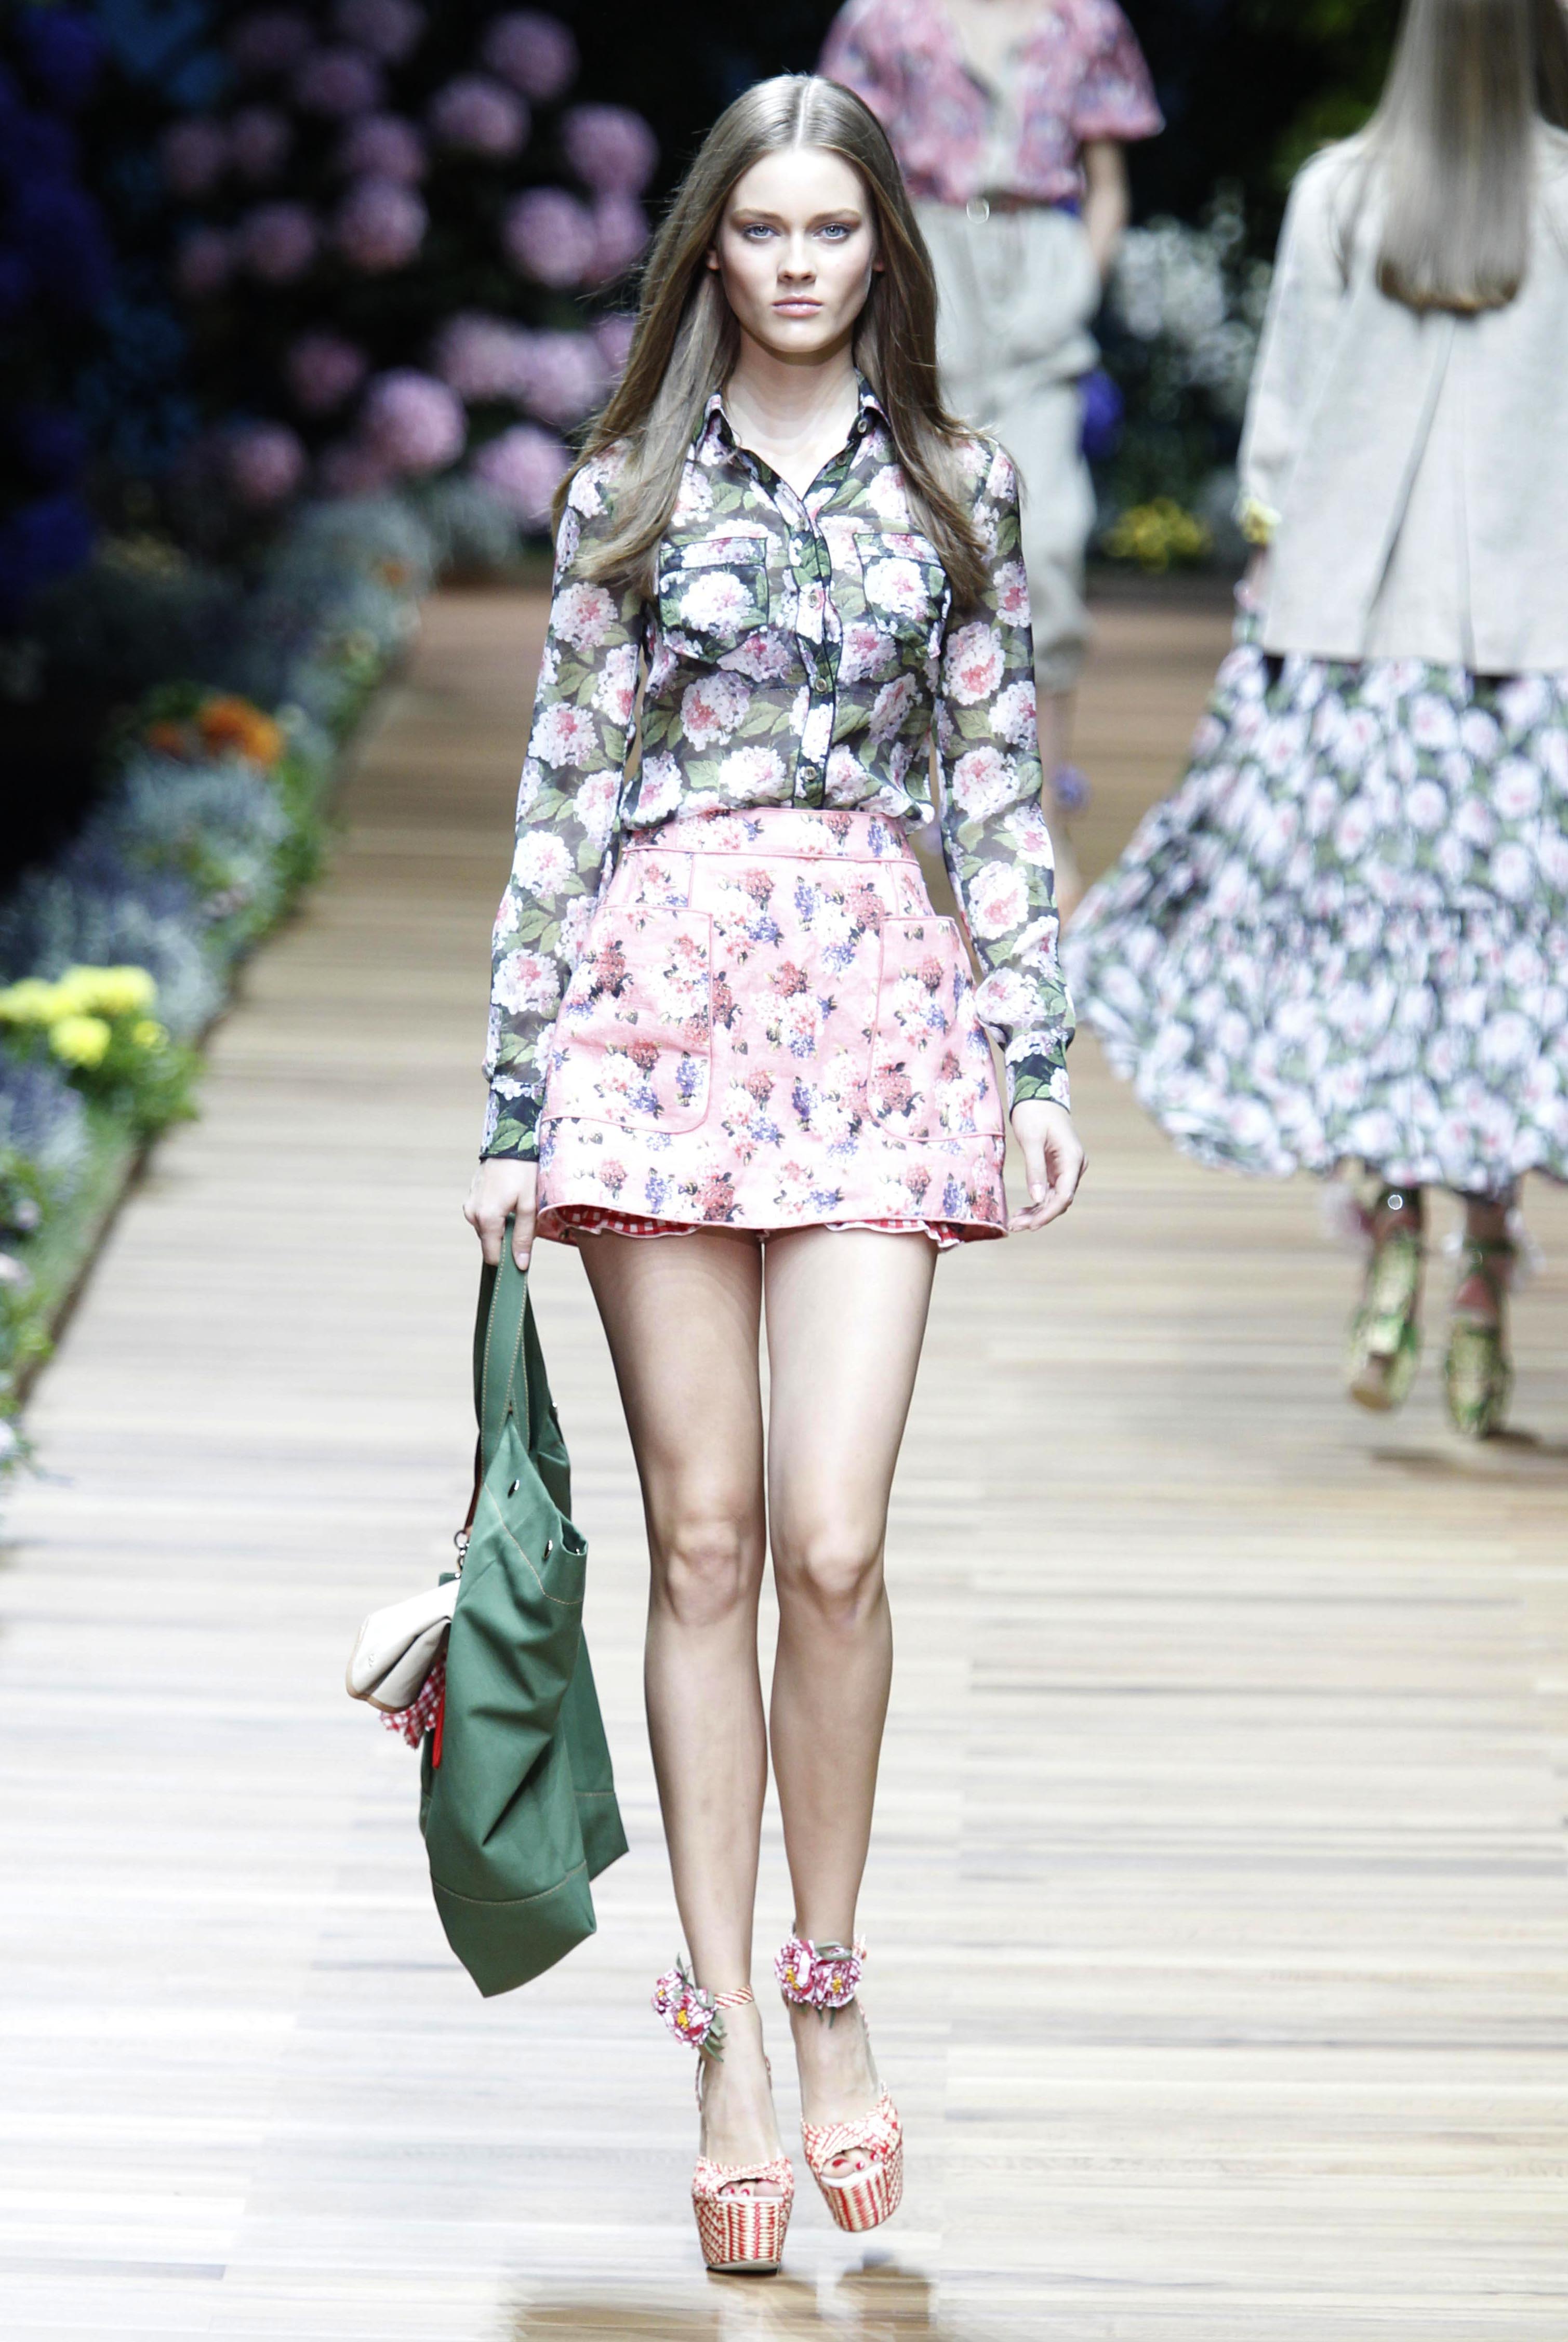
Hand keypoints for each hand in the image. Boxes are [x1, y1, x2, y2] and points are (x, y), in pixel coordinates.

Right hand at [463, 1155, 537, 1269]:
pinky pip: (484, 1217)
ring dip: (502, 1227)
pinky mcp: (470, 1198)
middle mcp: (472, 1215)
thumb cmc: (522, 1171)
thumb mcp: (529, 1206)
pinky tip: (507, 1201)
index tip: (522, 1257)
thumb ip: (523, 1237)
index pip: (492, 1256)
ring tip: (516, 1208)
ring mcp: (469, 1205)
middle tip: (523, 1222)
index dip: (507, 1261)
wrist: (510, 1142)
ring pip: (487, 1230)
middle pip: (490, 1243)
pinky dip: (496, 1216)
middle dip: (506, 1240)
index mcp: (486, 1219)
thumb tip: (520, 1264)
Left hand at [1007, 1100, 1084, 1232]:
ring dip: (1037, 1212)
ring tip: (1015, 1223)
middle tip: (1015, 1226)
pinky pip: (1050, 1191)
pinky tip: (1022, 1211)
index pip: (1065, 1195)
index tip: (1031, 1225)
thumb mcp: (1032, 1140)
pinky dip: (1037, 1202)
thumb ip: (1035, 1169)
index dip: (1048, 1213)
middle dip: (1039, 1216)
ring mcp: (1067, 1168)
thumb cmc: (1034, 1113)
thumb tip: (1037, 1198)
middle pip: (1060, 1200)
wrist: (1038, 1094)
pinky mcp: (1058, 1168)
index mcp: (1073, 1159)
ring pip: (1055, 1198)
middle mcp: (1074, 1166)